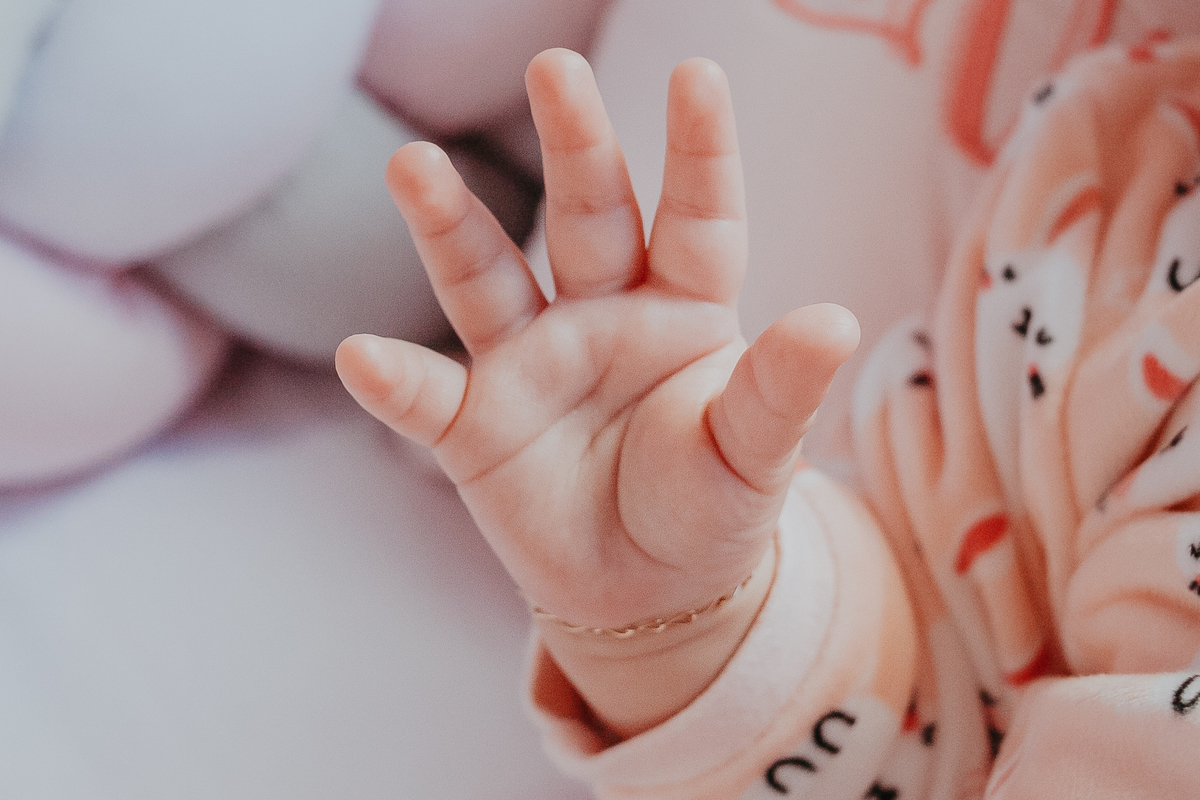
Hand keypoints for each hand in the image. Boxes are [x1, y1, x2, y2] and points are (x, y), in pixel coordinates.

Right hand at [336, 48, 857, 733]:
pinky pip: (428, 399)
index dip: (699, 150)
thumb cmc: (710, 506)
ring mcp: (530, 364)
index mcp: (685, 308)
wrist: (648, 592)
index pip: (697, 218)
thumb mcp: (755, 455)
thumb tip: (837, 320)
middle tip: (555, 67)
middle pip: (587, 215)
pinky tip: (363, 356)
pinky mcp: (475, 426)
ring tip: (413, 164)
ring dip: (450, 225)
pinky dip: (395, 381)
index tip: (696, 73)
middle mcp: (602, 315)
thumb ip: (780, 391)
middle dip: (575, 143)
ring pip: (487, 278)